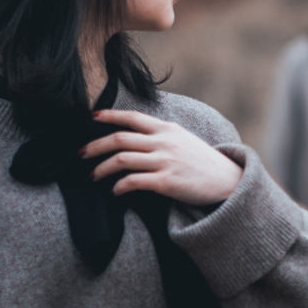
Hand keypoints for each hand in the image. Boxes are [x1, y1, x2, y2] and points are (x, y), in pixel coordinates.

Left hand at [83, 109, 241, 206]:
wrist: (226, 180)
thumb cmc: (202, 162)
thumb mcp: (183, 139)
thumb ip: (161, 134)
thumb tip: (136, 135)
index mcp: (167, 129)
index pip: (132, 117)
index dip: (109, 116)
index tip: (91, 118)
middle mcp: (164, 142)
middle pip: (119, 139)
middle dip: (95, 146)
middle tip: (80, 154)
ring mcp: (165, 161)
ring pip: (122, 160)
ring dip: (102, 168)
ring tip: (93, 175)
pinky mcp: (166, 182)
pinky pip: (133, 182)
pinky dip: (119, 186)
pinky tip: (115, 191)